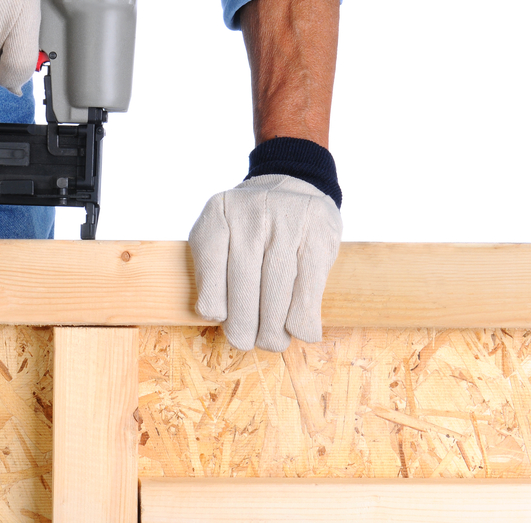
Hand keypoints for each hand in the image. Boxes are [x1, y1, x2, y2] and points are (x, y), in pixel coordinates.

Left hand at [189, 174, 341, 351]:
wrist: (293, 189)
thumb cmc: (249, 226)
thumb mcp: (220, 232)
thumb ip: (210, 266)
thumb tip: (213, 316)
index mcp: (220, 212)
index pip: (211, 260)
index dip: (213, 296)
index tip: (217, 318)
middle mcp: (252, 213)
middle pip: (244, 279)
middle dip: (243, 321)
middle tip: (244, 341)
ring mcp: (288, 220)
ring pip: (278, 286)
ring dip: (273, 325)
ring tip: (271, 342)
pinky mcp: (319, 233)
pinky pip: (310, 284)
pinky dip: (304, 315)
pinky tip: (302, 332)